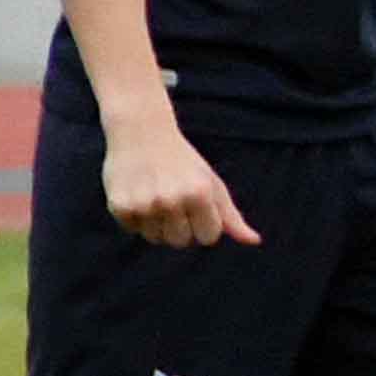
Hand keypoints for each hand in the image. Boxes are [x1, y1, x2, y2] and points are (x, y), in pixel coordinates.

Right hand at [102, 120, 254, 249]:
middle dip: (180, 228)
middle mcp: (172, 199)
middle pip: (181, 242)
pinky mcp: (120, 205)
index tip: (196, 208)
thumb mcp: (211, 183)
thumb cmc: (183, 161)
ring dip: (156, 225)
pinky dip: (135, 218)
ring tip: (156, 197)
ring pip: (155, 239)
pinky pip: (132, 230)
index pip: (208, 238)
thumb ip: (231, 216)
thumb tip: (254, 242)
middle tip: (174, 202)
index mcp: (199, 193)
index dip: (203, 226)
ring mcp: (145, 203)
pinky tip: (138, 194)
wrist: (141, 133)